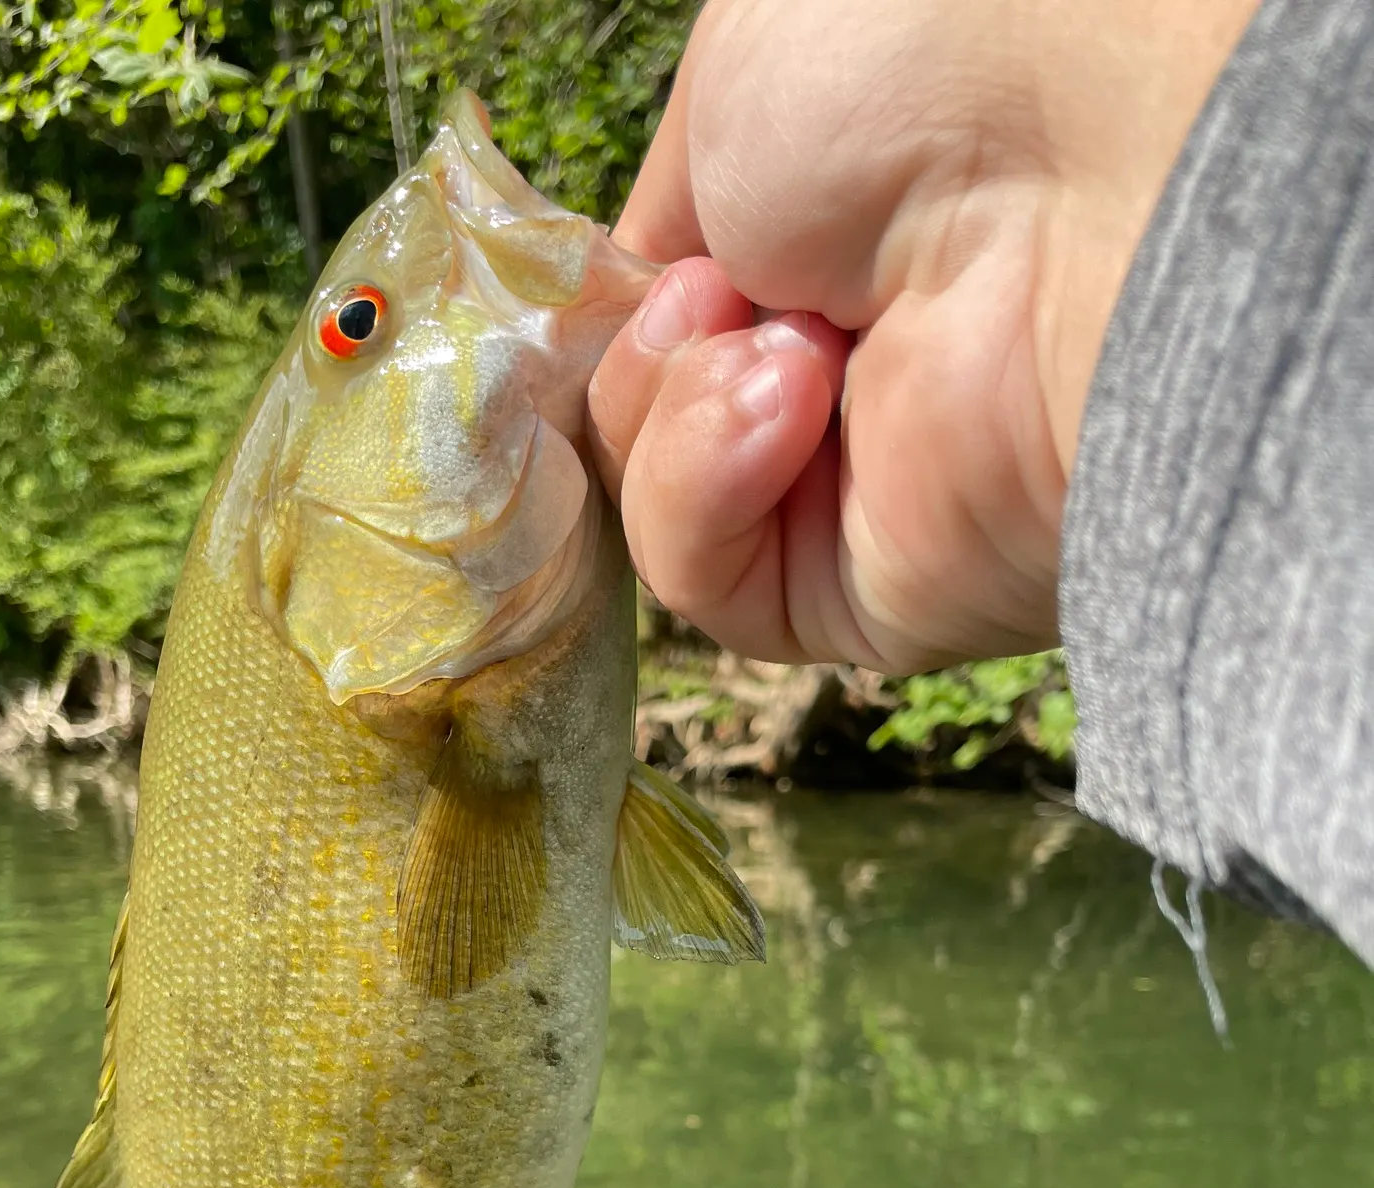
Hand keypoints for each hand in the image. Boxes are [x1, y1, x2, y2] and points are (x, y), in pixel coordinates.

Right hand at [587, 0, 1257, 670]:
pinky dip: (700, 494)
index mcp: (824, 265)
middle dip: (647, 358)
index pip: (670, 336)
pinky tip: (788, 406)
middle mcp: (847, 385)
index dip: (622, 320)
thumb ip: (668, 221)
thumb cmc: (927, 74)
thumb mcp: (736, 93)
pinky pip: (709, 588)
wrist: (1081, 178)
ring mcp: (859, 497)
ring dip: (674, 416)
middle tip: (716, 292)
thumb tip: (649, 303)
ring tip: (781, 341)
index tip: (627, 281)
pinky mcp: (867, 598)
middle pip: (649, 429)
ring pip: (659, 511)